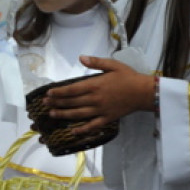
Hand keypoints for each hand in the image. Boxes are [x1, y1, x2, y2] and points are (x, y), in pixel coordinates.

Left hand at [40, 56, 154, 134]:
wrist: (145, 92)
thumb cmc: (128, 77)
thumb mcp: (113, 65)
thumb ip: (96, 62)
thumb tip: (81, 57)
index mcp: (95, 85)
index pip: (72, 90)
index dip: (59, 92)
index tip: (48, 93)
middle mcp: (95, 98)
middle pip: (72, 102)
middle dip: (57, 103)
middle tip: (44, 104)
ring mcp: (101, 110)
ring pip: (79, 114)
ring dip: (64, 115)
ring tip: (52, 114)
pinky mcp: (108, 118)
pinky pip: (93, 126)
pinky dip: (83, 130)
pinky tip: (73, 131)